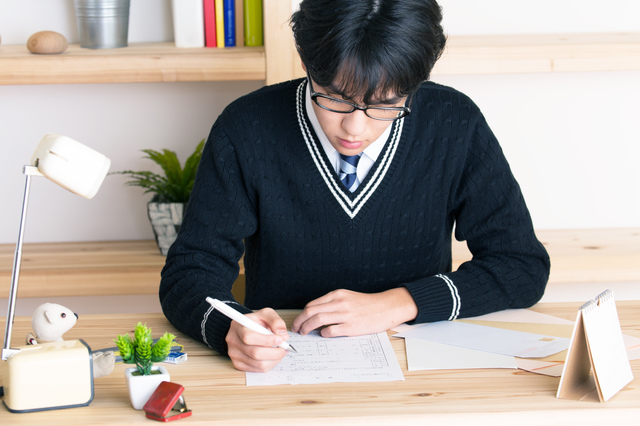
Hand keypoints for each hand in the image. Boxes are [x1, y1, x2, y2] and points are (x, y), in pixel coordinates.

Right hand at [225, 308, 290, 371]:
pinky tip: (274, 356)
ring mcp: (235, 355)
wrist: (245, 329)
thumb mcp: (266, 314)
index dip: (267, 340)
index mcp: (237, 326)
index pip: (249, 337)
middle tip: (285, 348)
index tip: (280, 339)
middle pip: (255, 353)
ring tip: (281, 351)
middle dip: (274, 352)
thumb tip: (282, 335)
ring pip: (259, 364)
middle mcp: (233, 341)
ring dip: (275, 359)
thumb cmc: (255, 322)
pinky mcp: (239, 364)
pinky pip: (258, 369)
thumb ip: (275, 321)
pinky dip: (270, 364)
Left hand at [291, 287, 417, 336]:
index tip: (298, 321)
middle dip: (299, 321)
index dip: (302, 314)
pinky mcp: (351, 327)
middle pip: (311, 311)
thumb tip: (316, 315)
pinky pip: (330, 331)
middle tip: (296, 329)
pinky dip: (323, 334)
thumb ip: (333, 304)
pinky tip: (323, 335)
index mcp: (337, 295)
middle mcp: (339, 303)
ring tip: (305, 333)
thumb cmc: (368, 304)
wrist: (387, 307)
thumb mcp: (348, 297)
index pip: (312, 304)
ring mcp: (345, 315)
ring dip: (307, 328)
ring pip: (317, 320)